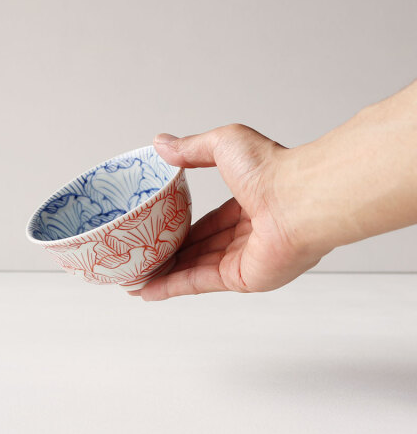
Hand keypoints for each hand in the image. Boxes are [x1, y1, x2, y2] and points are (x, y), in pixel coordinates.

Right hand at [129, 124, 324, 300]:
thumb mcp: (222, 144)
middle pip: (201, 247)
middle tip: (141, 255)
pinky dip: (172, 287)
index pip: (210, 221)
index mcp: (248, 204)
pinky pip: (200, 282)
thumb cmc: (270, 169)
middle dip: (171, 253)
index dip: (183, 226)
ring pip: (196, 268)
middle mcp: (249, 234)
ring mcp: (245, 258)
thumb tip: (161, 143)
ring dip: (165, 273)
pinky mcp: (242, 278)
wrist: (298, 200)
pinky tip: (148, 290)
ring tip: (135, 276)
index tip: (158, 229)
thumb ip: (191, 147)